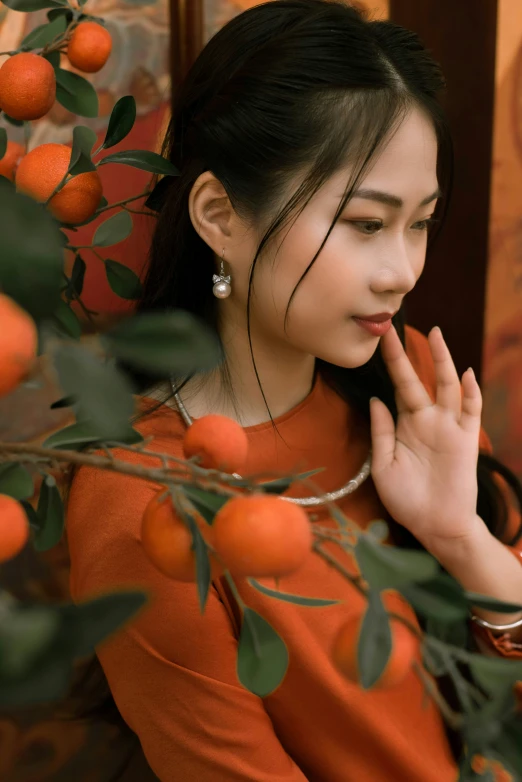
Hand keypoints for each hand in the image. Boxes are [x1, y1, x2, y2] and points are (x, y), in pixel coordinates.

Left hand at [369, 324, 482, 550]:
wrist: (435, 526)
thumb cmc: (407, 499)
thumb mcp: (383, 465)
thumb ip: (381, 432)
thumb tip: (376, 399)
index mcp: (405, 425)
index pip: (396, 388)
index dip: (389, 366)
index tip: (378, 342)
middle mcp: (427, 420)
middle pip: (417, 380)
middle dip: (406, 355)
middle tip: (393, 328)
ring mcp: (448, 427)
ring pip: (447, 387)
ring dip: (443, 361)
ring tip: (437, 335)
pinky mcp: (466, 439)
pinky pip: (470, 411)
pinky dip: (470, 392)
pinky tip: (465, 374)